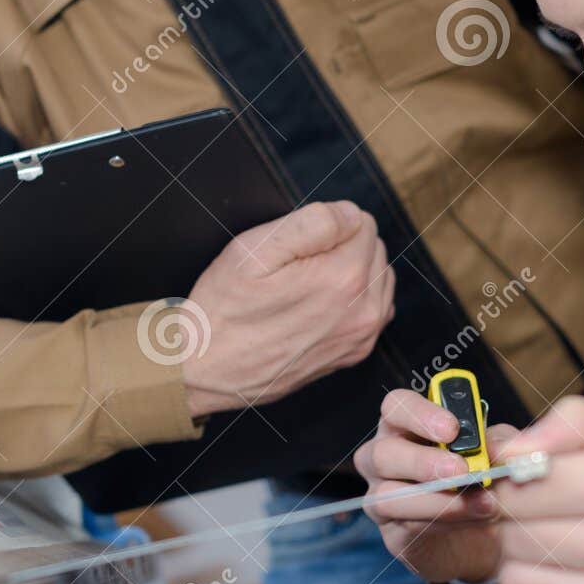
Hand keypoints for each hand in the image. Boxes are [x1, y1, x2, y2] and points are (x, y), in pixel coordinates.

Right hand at [180, 201, 394, 417]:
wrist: (205, 369)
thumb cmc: (224, 308)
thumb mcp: (253, 249)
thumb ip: (312, 222)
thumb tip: (350, 214)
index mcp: (343, 278)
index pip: (361, 222)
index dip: (326, 224)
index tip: (295, 246)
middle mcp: (362, 311)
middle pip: (373, 249)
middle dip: (341, 247)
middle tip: (295, 266)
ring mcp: (360, 337)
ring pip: (377, 279)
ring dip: (352, 272)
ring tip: (306, 285)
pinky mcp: (353, 354)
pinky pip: (373, 309)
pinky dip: (354, 301)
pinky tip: (319, 305)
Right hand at [354, 388, 520, 583]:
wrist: (487, 536)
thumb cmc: (484, 481)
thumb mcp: (499, 455)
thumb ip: (498, 443)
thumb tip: (495, 444)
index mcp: (406, 426)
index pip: (396, 407)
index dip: (420, 414)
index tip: (452, 429)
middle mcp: (385, 457)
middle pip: (383, 452)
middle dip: (423, 462)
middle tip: (461, 471)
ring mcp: (382, 497)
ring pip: (389, 495)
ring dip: (439, 500)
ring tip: (482, 502)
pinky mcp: (392, 533)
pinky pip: (407, 526)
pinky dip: (444, 521)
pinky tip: (475, 518)